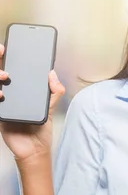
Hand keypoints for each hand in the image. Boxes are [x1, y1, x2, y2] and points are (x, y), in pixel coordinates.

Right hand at [0, 43, 65, 163]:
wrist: (33, 148)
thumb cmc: (40, 127)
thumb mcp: (50, 107)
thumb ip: (55, 90)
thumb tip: (52, 73)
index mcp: (21, 89)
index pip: (12, 70)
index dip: (6, 58)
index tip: (6, 47)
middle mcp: (9, 93)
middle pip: (0, 75)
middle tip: (3, 53)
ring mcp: (1, 102)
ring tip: (5, 76)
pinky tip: (1, 95)